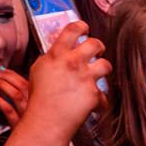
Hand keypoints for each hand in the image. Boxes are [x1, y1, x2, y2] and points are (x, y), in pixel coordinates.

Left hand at [0, 67, 30, 127]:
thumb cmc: (33, 128)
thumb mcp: (32, 110)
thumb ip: (25, 98)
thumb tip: (10, 84)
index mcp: (38, 100)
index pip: (25, 81)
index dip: (11, 74)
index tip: (2, 69)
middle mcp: (34, 106)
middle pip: (20, 85)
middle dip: (5, 76)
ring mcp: (27, 115)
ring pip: (15, 95)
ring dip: (2, 85)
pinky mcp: (20, 125)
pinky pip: (9, 111)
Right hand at [13, 21, 106, 144]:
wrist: (46, 120)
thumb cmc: (40, 97)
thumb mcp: (39, 69)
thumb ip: (51, 57)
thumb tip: (59, 50)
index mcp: (58, 54)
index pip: (74, 29)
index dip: (81, 26)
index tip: (84, 28)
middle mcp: (74, 62)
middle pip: (95, 43)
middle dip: (98, 47)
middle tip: (96, 51)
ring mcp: (86, 78)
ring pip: (106, 65)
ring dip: (103, 69)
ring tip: (97, 74)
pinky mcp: (94, 94)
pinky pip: (103, 93)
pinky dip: (98, 99)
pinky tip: (92, 101)